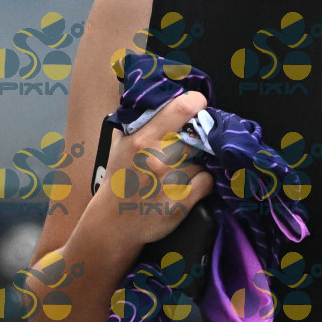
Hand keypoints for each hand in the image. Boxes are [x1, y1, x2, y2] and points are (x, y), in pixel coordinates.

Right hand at [94, 90, 214, 251]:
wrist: (113, 223)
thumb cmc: (119, 180)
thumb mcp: (121, 144)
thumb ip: (138, 121)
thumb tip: (155, 98)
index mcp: (143, 138)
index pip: (183, 107)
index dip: (197, 104)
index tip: (198, 106)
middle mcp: (159, 157)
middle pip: (198, 135)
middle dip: (197, 139)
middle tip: (188, 146)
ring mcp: (172, 180)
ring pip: (203, 159)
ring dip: (197, 164)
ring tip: (179, 172)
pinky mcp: (183, 201)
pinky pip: (208, 180)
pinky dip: (202, 183)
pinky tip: (186, 186)